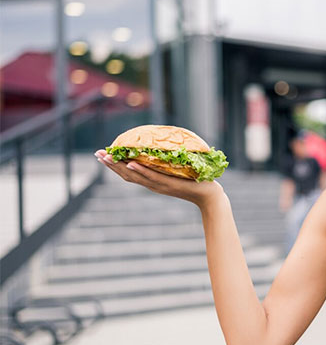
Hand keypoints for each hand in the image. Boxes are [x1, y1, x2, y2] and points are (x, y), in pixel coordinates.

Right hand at [95, 150, 222, 207]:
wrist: (208, 196)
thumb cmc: (194, 181)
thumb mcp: (176, 171)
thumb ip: (167, 164)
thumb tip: (161, 148)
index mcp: (153, 181)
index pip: (129, 173)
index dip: (115, 165)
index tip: (102, 155)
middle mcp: (153, 184)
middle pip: (127, 175)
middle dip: (111, 165)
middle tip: (97, 154)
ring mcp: (160, 185)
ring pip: (136, 176)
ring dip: (120, 167)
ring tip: (107, 158)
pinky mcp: (169, 184)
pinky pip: (153, 176)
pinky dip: (141, 171)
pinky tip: (131, 164)